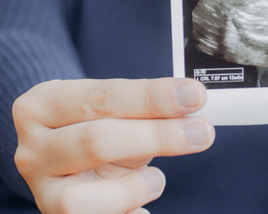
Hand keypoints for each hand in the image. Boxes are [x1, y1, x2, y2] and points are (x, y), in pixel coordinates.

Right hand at [12, 77, 214, 213]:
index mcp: (45, 103)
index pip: (104, 96)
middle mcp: (33, 148)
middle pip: (97, 141)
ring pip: (78, 199)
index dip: (154, 97)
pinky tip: (144, 209)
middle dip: (157, 136)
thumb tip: (194, 100)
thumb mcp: (120, 108)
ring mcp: (39, 190)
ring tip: (156, 179)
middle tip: (202, 132)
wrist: (69, 157)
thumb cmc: (102, 123)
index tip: (195, 96)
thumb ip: (149, 104)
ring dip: (131, 188)